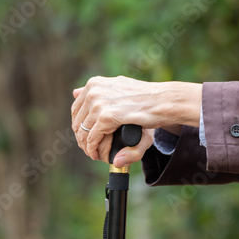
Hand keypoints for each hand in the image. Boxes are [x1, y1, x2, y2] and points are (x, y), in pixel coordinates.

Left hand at [70, 75, 200, 162]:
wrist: (163, 101)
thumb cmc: (145, 98)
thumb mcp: (120, 90)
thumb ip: (99, 91)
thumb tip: (75, 92)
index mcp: (95, 83)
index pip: (77, 107)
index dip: (80, 124)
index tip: (86, 135)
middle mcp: (94, 91)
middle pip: (77, 120)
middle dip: (82, 137)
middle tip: (90, 148)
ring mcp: (99, 103)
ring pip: (83, 131)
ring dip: (86, 146)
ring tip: (94, 153)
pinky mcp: (106, 116)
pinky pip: (92, 138)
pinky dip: (92, 149)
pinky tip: (96, 155)